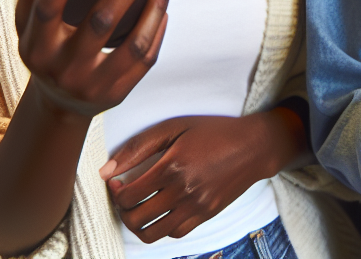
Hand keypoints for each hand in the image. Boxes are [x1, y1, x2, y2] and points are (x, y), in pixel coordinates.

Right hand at [15, 0, 173, 118]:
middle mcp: (64, 70)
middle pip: (99, 23)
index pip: (46, 12)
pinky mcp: (117, 93)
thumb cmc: (47, 49)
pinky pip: (145, 59)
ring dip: (154, 6)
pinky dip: (157, 28)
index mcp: (36, 49)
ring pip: (134, 44)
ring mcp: (93, 85)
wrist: (60, 103)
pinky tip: (163, 3)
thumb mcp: (29, 27)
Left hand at [101, 111, 302, 242]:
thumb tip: (106, 170)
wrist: (253, 147)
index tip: (117, 181)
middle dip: (123, 210)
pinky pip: (174, 233)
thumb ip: (138, 148)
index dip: (115, 192)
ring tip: (139, 208)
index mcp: (172, 166)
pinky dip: (162, 227)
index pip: (128, 195)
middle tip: (126, 196)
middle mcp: (182, 191)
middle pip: (136, 218)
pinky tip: (162, 210)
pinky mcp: (205, 215)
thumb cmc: (213, 132)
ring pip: (152, 233)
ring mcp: (195, 207)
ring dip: (138, 224)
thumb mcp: (174, 127)